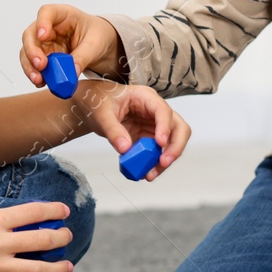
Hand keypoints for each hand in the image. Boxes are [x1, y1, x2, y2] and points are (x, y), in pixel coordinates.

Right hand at [20, 4, 120, 85]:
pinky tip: (41, 82)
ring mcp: (44, 43)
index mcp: (63, 15)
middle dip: (32, 51)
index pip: (46, 12)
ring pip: (27, 52)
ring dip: (30, 67)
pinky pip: (34, 66)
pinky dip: (36, 74)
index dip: (41, 23)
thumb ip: (83, 56)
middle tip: (40, 65)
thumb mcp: (95, 43)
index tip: (43, 36)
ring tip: (39, 80)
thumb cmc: (97, 36)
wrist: (100, 46)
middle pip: (31, 35)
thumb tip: (71, 72)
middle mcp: (48, 27)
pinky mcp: (44, 58)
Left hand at [72, 80, 189, 181]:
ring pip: (171, 143)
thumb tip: (125, 148)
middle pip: (178, 128)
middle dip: (175, 147)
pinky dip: (153, 164)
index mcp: (146, 97)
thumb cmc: (99, 102)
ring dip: (164, 160)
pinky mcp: (149, 139)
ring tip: (149, 174)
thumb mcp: (102, 115)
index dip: (165, 127)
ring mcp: (154, 126)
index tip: (160, 143)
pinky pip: (157, 153)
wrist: (93, 106)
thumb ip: (113, 131)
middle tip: (163, 162)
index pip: (163, 110)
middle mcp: (155, 111)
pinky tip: (143, 172)